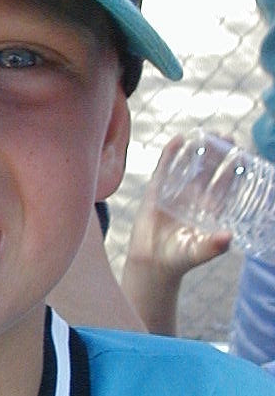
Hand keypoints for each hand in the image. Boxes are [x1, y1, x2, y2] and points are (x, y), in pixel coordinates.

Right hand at [127, 135, 231, 279]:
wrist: (152, 262)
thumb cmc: (180, 258)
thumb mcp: (198, 252)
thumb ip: (213, 247)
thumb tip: (228, 237)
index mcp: (210, 208)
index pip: (226, 183)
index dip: (234, 168)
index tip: (242, 152)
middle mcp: (195, 197)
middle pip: (210, 169)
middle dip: (218, 152)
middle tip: (227, 135)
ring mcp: (176, 191)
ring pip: (189, 165)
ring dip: (197, 149)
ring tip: (205, 133)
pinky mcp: (157, 191)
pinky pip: (164, 168)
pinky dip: (170, 154)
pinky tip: (177, 140)